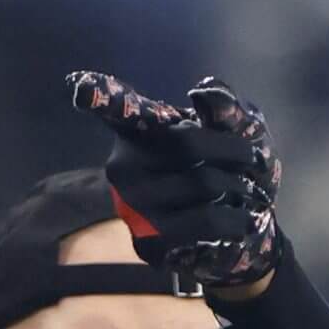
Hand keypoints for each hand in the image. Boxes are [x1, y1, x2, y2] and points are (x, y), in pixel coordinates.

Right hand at [68, 70, 282, 292]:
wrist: (239, 232)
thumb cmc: (231, 171)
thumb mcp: (239, 133)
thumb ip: (226, 111)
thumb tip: (204, 90)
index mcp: (139, 130)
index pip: (114, 108)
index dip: (97, 95)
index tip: (80, 85)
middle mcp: (124, 166)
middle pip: (187, 143)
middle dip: (234, 154)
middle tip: (249, 168)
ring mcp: (132, 207)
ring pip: (200, 183)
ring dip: (237, 188)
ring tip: (243, 194)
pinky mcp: (149, 242)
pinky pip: (204, 220)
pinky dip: (235, 219)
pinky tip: (240, 221)